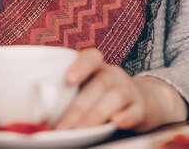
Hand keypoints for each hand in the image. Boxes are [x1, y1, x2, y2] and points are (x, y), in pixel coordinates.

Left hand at [55, 48, 188, 131]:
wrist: (145, 100)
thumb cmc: (106, 96)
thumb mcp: (91, 88)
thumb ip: (72, 95)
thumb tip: (43, 114)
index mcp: (98, 68)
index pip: (91, 57)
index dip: (81, 66)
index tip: (68, 79)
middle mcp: (114, 75)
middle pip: (99, 84)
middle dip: (79, 108)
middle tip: (63, 128)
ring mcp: (129, 90)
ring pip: (115, 97)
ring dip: (96, 115)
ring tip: (81, 131)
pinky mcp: (141, 108)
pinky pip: (135, 110)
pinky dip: (126, 117)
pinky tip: (115, 123)